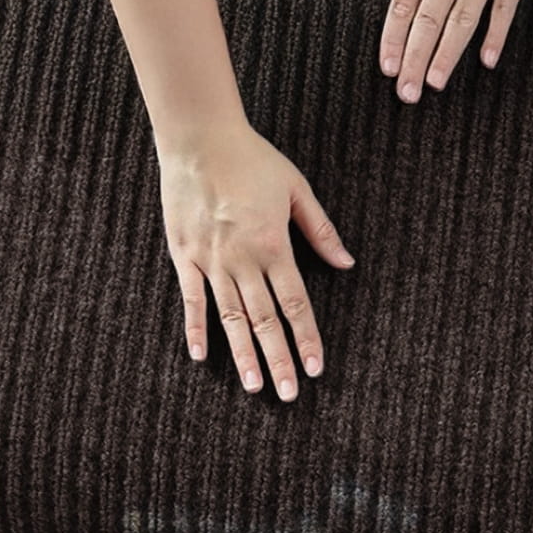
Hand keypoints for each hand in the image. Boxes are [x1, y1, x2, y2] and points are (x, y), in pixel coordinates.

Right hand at [157, 121, 355, 401]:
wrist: (199, 138)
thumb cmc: (251, 160)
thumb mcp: (296, 189)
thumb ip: (321, 231)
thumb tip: (347, 263)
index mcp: (273, 246)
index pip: (295, 304)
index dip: (306, 338)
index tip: (315, 368)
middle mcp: (243, 261)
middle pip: (265, 321)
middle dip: (278, 359)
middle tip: (288, 394)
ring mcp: (211, 261)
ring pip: (231, 319)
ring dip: (243, 355)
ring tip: (255, 386)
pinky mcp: (184, 256)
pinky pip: (191, 300)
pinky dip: (196, 329)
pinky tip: (203, 356)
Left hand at [373, 0, 532, 99]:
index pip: (402, 6)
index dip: (393, 42)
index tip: (388, 69)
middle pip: (427, 23)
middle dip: (414, 62)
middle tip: (407, 93)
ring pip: (461, 22)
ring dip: (446, 57)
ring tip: (435, 84)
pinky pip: (504, 9)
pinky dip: (496, 36)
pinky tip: (487, 60)